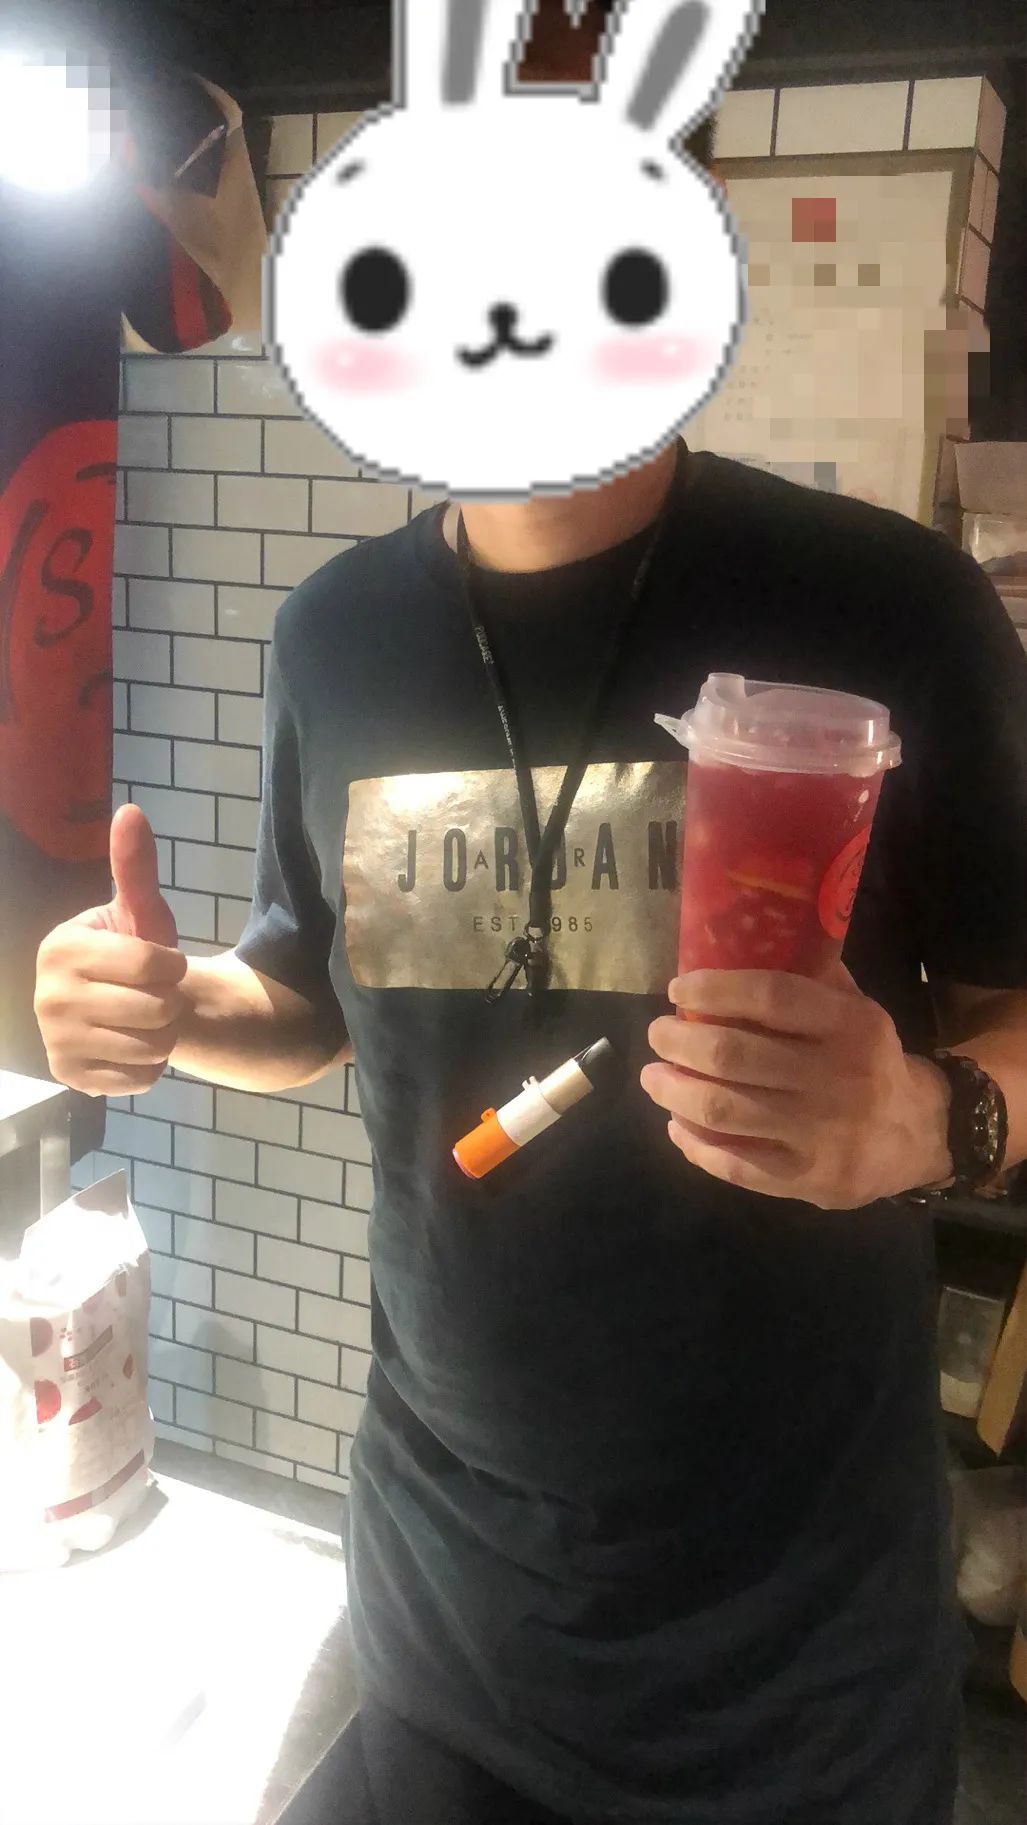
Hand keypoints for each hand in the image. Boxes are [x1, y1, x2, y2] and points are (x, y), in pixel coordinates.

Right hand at [35, 805, 188, 1097]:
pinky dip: (149, 1068)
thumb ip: (135, 867)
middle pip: (155, 1009)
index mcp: (61, 948)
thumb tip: (131, 811)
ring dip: (165, 1036)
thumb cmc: (134, 953)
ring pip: (152, 1047)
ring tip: (147, 1020)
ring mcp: (56, 1041)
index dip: (173, 966)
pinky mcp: (70, 1077)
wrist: (128, 1005)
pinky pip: (140, 1079)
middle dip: (171, 1003)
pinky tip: (132, 1047)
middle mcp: (48, 997)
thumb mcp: (138, 910)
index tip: (163, 963)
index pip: (151, 964)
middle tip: (156, 996)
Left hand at [640, 964, 952, 1209]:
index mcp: (851, 1026)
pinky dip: (695, 1143)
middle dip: (679, 1041)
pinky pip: (734, 1163)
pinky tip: (677, 1125)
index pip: (770, 996)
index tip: (678, 988)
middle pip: (732, 1055)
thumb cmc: (867, 1061)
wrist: (915, 1138)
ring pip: (723, 1110)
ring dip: (674, 1091)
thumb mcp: (856, 1011)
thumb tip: (744, 938)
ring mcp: (819, 1134)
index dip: (714, 989)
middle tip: (658, 1034)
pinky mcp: (806, 1179)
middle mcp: (837, 1079)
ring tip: (653, 1077)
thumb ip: (811, 978)